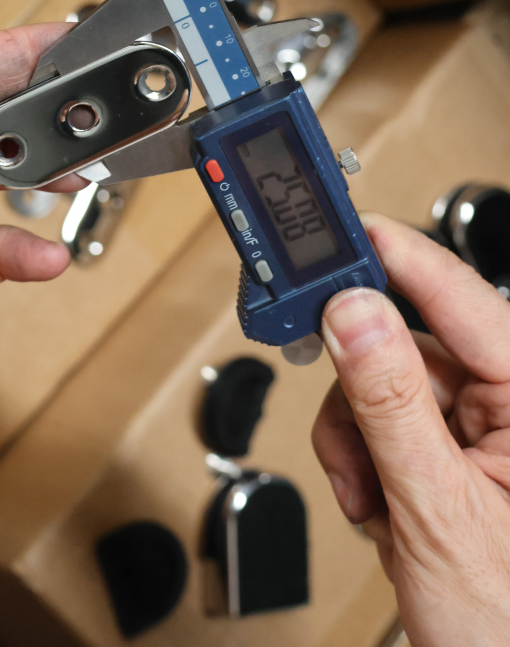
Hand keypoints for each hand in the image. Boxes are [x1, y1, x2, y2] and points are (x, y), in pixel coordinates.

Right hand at [313, 214, 509, 646]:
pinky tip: (378, 501)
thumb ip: (391, 401)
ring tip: (369, 496)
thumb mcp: (436, 507)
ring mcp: (483, 427)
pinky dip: (362, 454)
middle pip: (408, 342)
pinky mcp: (455, 449)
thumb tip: (355, 314)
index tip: (345, 230)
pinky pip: (386, 418)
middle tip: (343, 421)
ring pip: (385, 382)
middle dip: (361, 390)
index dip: (398, 255)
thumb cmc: (507, 622)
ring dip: (357, 435)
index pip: (462, 296)